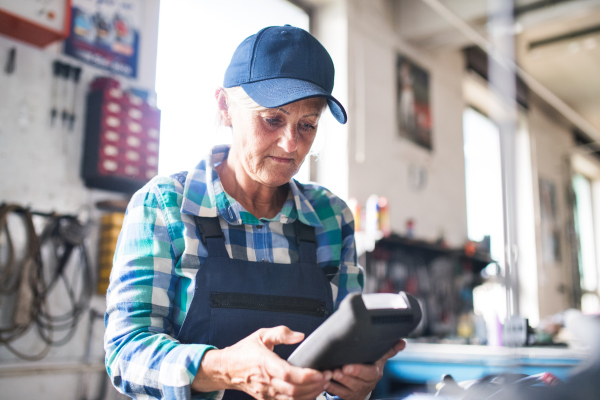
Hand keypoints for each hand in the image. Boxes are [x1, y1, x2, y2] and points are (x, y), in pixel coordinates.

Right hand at [192, 326, 332, 399]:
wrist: (226, 369)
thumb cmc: (244, 351)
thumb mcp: (261, 335)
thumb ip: (281, 333)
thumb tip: (300, 336)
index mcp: (264, 362)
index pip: (287, 373)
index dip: (305, 375)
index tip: (319, 372)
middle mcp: (266, 381)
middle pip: (293, 390)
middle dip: (314, 386)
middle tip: (328, 376)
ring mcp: (266, 393)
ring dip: (310, 395)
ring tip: (323, 385)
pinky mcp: (267, 399)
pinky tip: (312, 393)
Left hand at [325, 340, 405, 399]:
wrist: (365, 386)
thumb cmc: (370, 367)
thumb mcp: (379, 358)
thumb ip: (389, 350)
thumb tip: (402, 342)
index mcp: (375, 372)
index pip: (370, 373)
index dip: (358, 370)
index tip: (347, 366)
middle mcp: (367, 383)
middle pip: (358, 382)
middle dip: (348, 376)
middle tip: (339, 369)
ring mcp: (357, 391)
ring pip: (348, 389)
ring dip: (338, 382)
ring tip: (331, 374)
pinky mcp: (348, 396)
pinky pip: (339, 393)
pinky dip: (332, 388)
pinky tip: (325, 381)